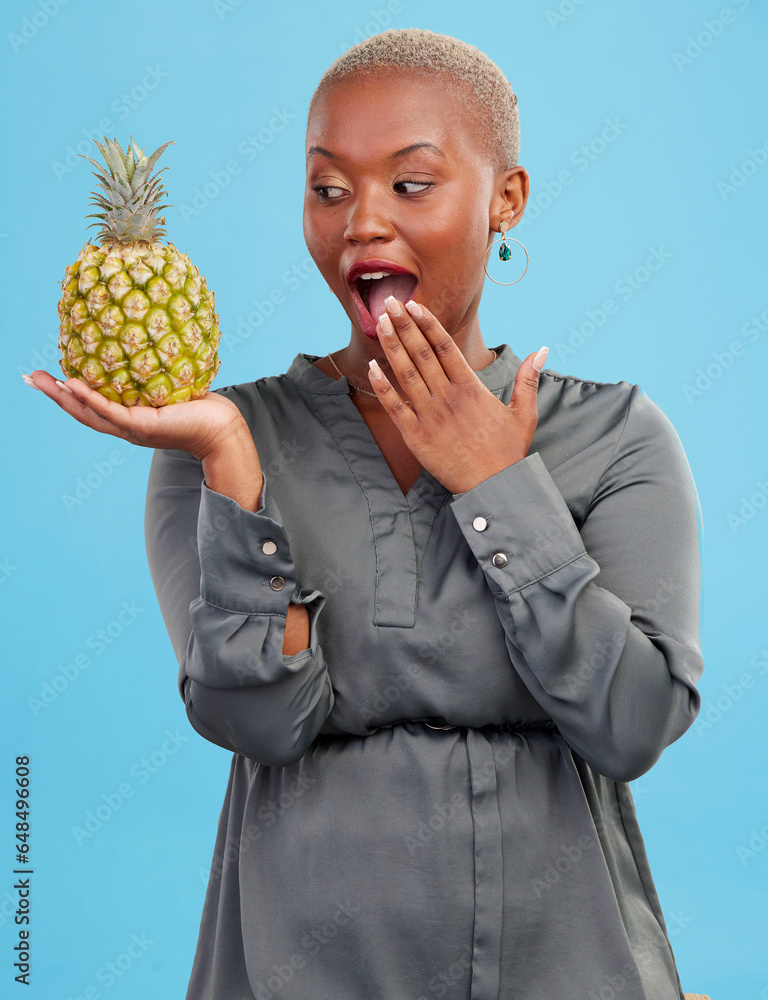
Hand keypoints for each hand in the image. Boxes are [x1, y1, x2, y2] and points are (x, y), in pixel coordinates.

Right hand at [23, 369, 246, 461]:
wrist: (221, 428)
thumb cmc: (200, 406)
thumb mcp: (170, 385)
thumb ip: (154, 371)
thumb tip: (149, 337)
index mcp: (129, 418)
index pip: (92, 406)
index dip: (69, 394)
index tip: (50, 377)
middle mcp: (126, 427)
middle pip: (82, 412)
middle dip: (55, 396)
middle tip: (31, 378)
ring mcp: (133, 429)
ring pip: (90, 414)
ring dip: (63, 398)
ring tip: (42, 381)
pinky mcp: (143, 427)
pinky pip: (111, 411)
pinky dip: (90, 399)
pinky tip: (73, 385)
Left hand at [368, 297, 547, 493]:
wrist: (493, 487)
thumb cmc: (507, 452)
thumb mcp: (524, 413)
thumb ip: (528, 379)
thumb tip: (543, 350)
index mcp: (471, 388)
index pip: (446, 346)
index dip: (428, 323)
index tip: (414, 305)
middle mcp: (448, 397)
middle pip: (422, 353)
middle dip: (404, 325)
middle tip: (388, 301)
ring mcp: (430, 416)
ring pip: (406, 374)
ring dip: (392, 346)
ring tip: (380, 323)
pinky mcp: (416, 436)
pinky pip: (395, 407)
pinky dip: (382, 387)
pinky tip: (372, 367)